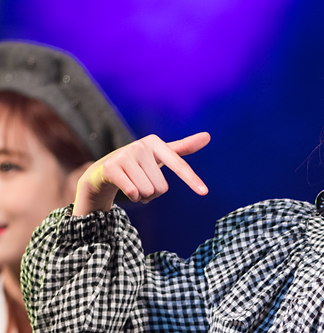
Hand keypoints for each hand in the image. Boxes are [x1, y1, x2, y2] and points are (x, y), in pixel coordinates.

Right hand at [73, 132, 210, 216]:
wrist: (106, 170)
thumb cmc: (140, 163)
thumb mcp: (160, 154)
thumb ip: (183, 147)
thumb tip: (208, 136)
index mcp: (154, 142)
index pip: (178, 164)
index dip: (191, 179)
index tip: (204, 192)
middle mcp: (140, 145)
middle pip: (162, 186)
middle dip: (154, 192)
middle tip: (142, 181)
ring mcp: (124, 155)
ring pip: (147, 191)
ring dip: (142, 195)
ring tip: (134, 184)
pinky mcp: (112, 167)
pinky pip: (133, 193)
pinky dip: (133, 196)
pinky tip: (126, 187)